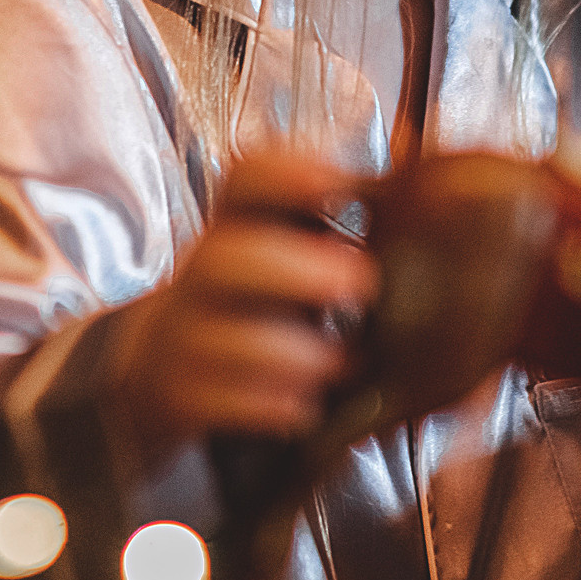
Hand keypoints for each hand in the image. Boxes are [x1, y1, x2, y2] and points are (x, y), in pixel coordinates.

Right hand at [105, 146, 376, 464]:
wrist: (162, 365)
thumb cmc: (251, 304)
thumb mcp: (282, 256)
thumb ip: (331, 232)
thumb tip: (418, 183)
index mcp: (235, 228)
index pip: (243, 182)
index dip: (285, 174)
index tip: (338, 182)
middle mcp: (202, 276)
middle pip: (223, 258)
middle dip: (293, 269)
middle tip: (360, 282)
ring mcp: (184, 336)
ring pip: (220, 337)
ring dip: (291, 350)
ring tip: (344, 361)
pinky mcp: (179, 394)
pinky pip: (213, 401)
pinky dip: (266, 405)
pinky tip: (307, 405)